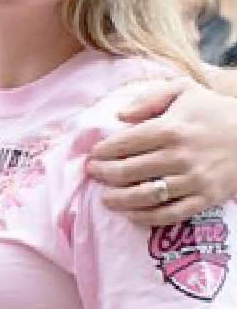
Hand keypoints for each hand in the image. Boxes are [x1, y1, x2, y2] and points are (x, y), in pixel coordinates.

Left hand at [90, 80, 236, 222]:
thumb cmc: (215, 111)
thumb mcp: (185, 91)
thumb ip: (150, 98)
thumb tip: (120, 116)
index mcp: (170, 128)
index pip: (123, 144)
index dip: (102, 152)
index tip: (93, 155)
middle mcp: (179, 156)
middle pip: (128, 171)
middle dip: (104, 174)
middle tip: (94, 175)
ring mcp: (193, 179)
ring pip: (145, 195)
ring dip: (118, 199)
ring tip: (106, 198)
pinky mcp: (206, 198)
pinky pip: (170, 213)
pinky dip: (147, 217)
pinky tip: (132, 215)